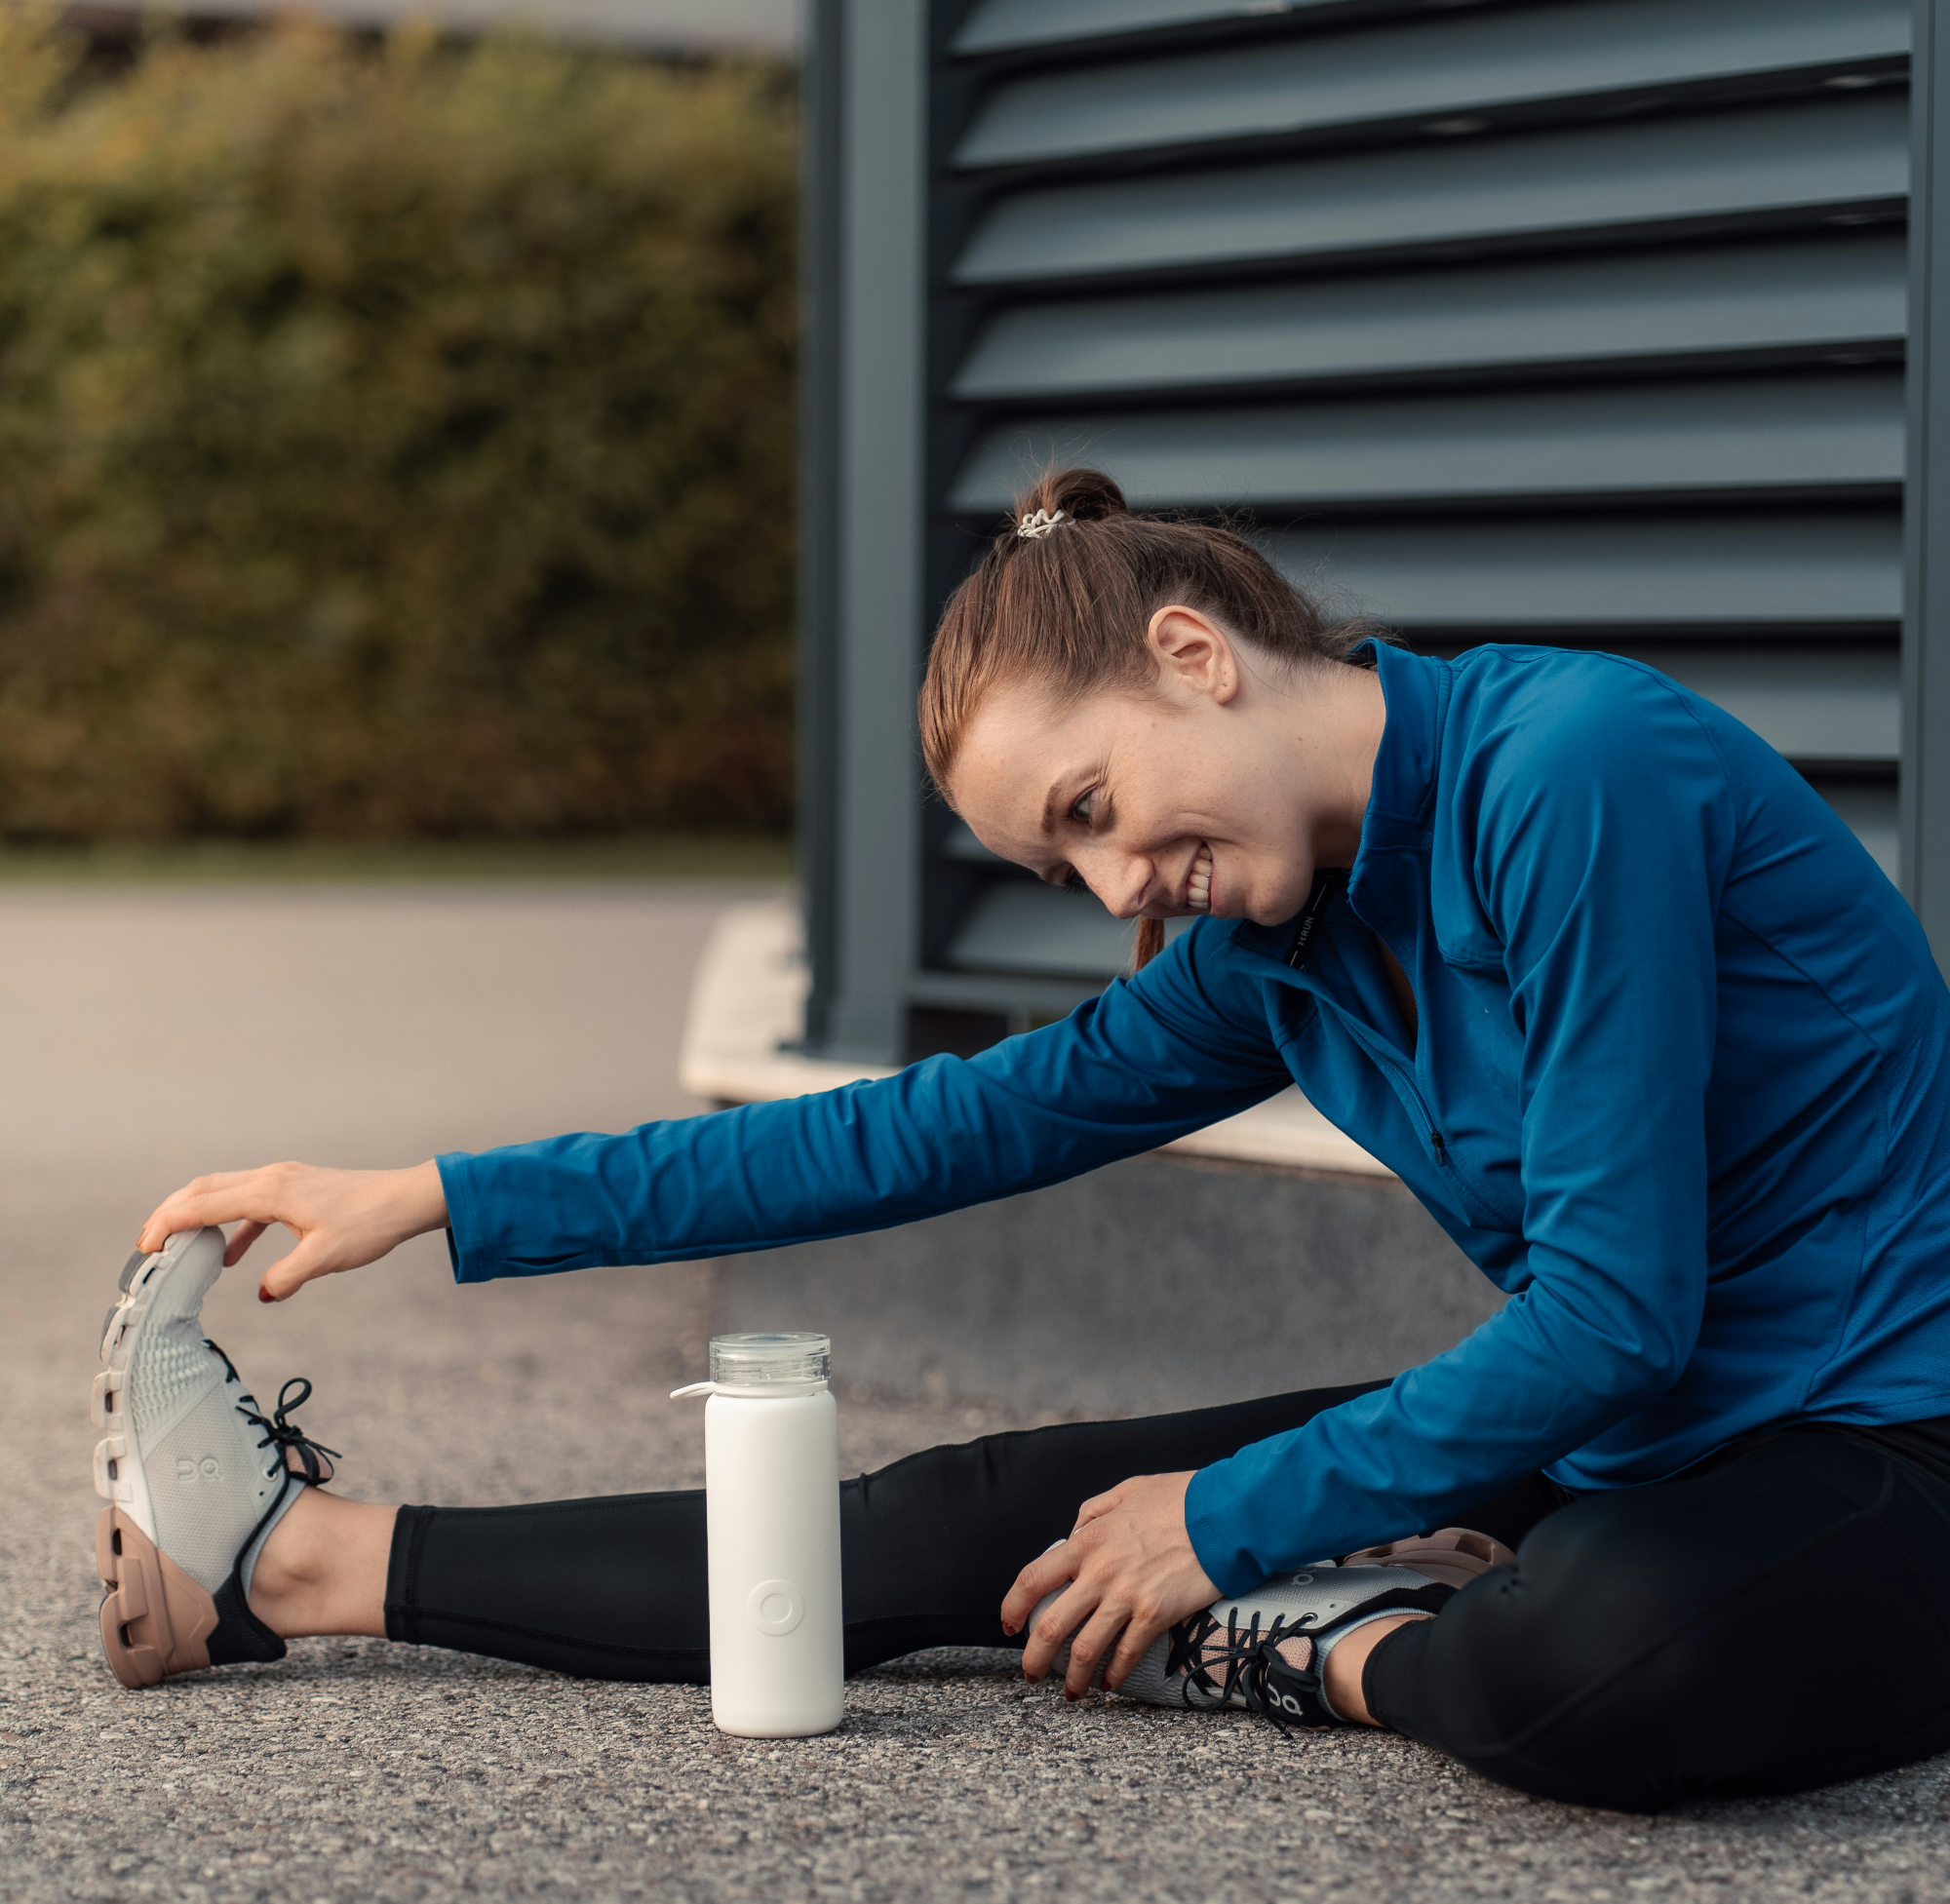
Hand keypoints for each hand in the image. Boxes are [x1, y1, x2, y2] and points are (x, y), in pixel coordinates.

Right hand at [137, 1160, 449, 1302]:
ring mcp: (284, 1179)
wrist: (405, 1200)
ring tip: (178, 1247)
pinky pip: (251, 1203)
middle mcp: (272, 1178)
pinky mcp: (297, 1187)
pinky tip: (233, 1256)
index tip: (145, 1246)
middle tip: (147, 1244)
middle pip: (205, 1189)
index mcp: (271, 1192)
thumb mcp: (324, 1258)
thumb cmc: (369, 1224)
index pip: (204, 1204)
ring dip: (199, 1216)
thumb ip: (287, 1277)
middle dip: (171, 1214)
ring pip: (225, 1191)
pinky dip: (233, 1225)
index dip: (169, 1224)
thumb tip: (265, 1293)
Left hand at [999, 1470, 1218, 1697]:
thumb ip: (1092, 1512)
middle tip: (1032, 1671)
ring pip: (1085, 1649)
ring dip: (1073, 1677)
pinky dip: (1114, 1675)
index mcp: (1088, 1540)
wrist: (1223, 1514)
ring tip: (1071, 1691)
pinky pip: (1126, 1655)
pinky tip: (1109, 1683)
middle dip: (1035, 1657)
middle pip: (1051, 1625)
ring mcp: (1127, 1596)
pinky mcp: (1156, 1615)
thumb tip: (1074, 1533)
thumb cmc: (1178, 1499)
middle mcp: (1100, 1572)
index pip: (1033, 1578)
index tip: (1010, 1624)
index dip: (1014, 1606)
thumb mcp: (1125, 1490)